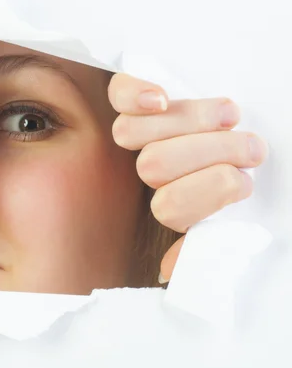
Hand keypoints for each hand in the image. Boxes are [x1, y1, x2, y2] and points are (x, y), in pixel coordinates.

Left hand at [108, 73, 268, 283]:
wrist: (246, 129)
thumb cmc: (244, 171)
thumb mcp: (239, 211)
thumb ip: (210, 243)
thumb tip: (170, 274)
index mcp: (177, 200)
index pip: (170, 210)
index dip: (202, 196)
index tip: (239, 181)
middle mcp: (155, 168)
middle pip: (153, 166)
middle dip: (211, 154)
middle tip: (251, 148)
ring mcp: (143, 132)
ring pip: (132, 134)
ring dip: (189, 122)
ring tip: (230, 116)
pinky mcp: (136, 97)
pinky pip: (117, 94)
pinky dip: (135, 94)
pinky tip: (160, 98)